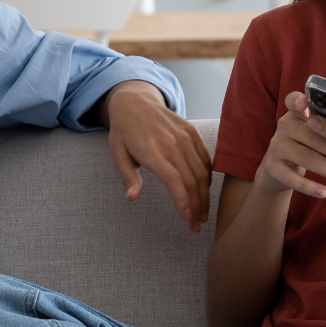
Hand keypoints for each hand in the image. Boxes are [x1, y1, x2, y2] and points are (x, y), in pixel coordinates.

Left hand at [103, 81, 211, 231]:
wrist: (135, 101)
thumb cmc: (124, 132)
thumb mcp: (117, 153)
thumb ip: (127, 176)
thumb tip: (132, 198)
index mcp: (151, 150)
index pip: (174, 180)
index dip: (183, 202)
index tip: (188, 220)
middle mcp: (171, 143)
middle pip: (191, 180)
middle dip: (197, 206)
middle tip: (196, 225)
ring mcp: (184, 136)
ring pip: (202, 172)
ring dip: (204, 196)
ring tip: (203, 214)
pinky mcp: (192, 132)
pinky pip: (205, 158)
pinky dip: (208, 177)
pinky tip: (205, 192)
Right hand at [255, 93, 325, 199]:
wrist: (279, 170)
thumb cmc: (310, 147)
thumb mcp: (316, 132)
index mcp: (296, 113)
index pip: (294, 100)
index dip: (299, 101)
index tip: (306, 103)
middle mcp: (284, 126)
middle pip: (313, 137)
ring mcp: (276, 146)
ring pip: (306, 158)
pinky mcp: (272, 167)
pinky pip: (292, 178)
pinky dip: (309, 186)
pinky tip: (325, 192)